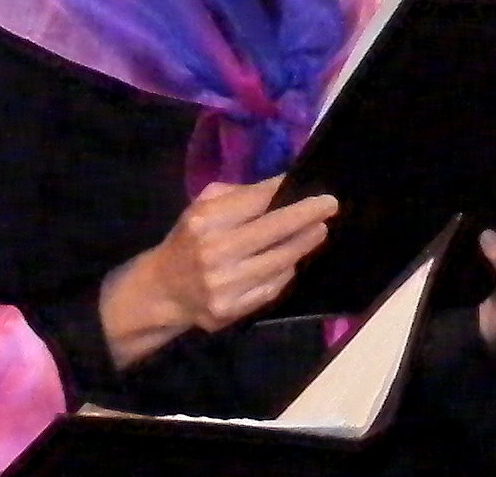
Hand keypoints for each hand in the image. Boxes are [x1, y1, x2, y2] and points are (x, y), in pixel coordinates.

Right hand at [98, 176, 338, 369]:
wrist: (163, 290)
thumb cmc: (188, 241)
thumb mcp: (200, 209)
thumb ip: (237, 196)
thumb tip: (281, 187)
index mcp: (204, 220)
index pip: (255, 201)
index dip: (284, 191)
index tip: (311, 185)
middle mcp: (214, 251)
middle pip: (273, 230)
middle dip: (306, 215)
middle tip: (331, 204)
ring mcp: (225, 284)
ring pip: (279, 261)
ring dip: (304, 243)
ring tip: (320, 230)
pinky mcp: (232, 309)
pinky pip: (272, 287)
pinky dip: (286, 271)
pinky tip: (294, 259)